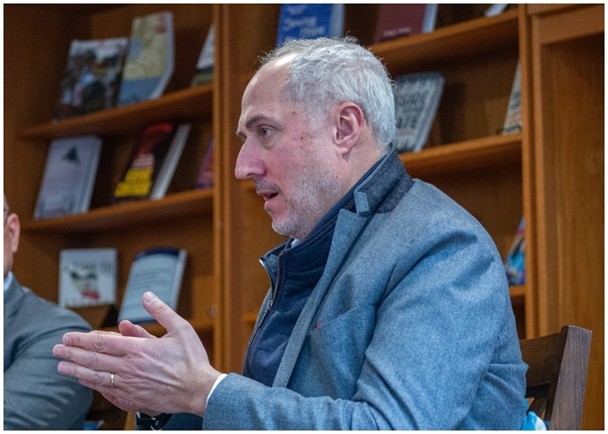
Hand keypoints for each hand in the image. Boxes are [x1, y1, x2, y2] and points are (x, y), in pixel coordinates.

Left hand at [52, 291, 221, 415]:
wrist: (199, 390)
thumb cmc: (192, 360)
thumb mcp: (180, 328)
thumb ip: (161, 311)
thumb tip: (146, 296)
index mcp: (139, 349)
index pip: (102, 342)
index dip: (81, 339)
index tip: (67, 337)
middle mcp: (130, 368)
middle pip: (93, 360)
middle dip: (72, 354)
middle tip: (56, 350)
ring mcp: (129, 385)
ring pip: (96, 378)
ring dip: (76, 371)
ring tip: (62, 368)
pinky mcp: (133, 400)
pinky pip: (107, 393)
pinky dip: (94, 386)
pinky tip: (87, 382)